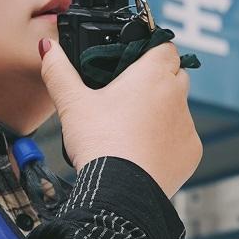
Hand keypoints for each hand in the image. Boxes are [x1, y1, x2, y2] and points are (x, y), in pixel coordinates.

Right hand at [39, 37, 202, 200]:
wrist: (120, 192)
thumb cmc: (100, 144)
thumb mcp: (72, 103)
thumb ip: (59, 71)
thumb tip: (48, 48)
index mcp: (153, 75)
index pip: (166, 46)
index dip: (151, 50)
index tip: (135, 60)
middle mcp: (177, 96)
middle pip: (175, 74)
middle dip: (158, 80)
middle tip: (130, 95)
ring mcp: (187, 125)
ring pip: (180, 107)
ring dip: (164, 111)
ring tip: (133, 127)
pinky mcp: (191, 153)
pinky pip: (183, 138)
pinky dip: (169, 141)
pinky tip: (144, 150)